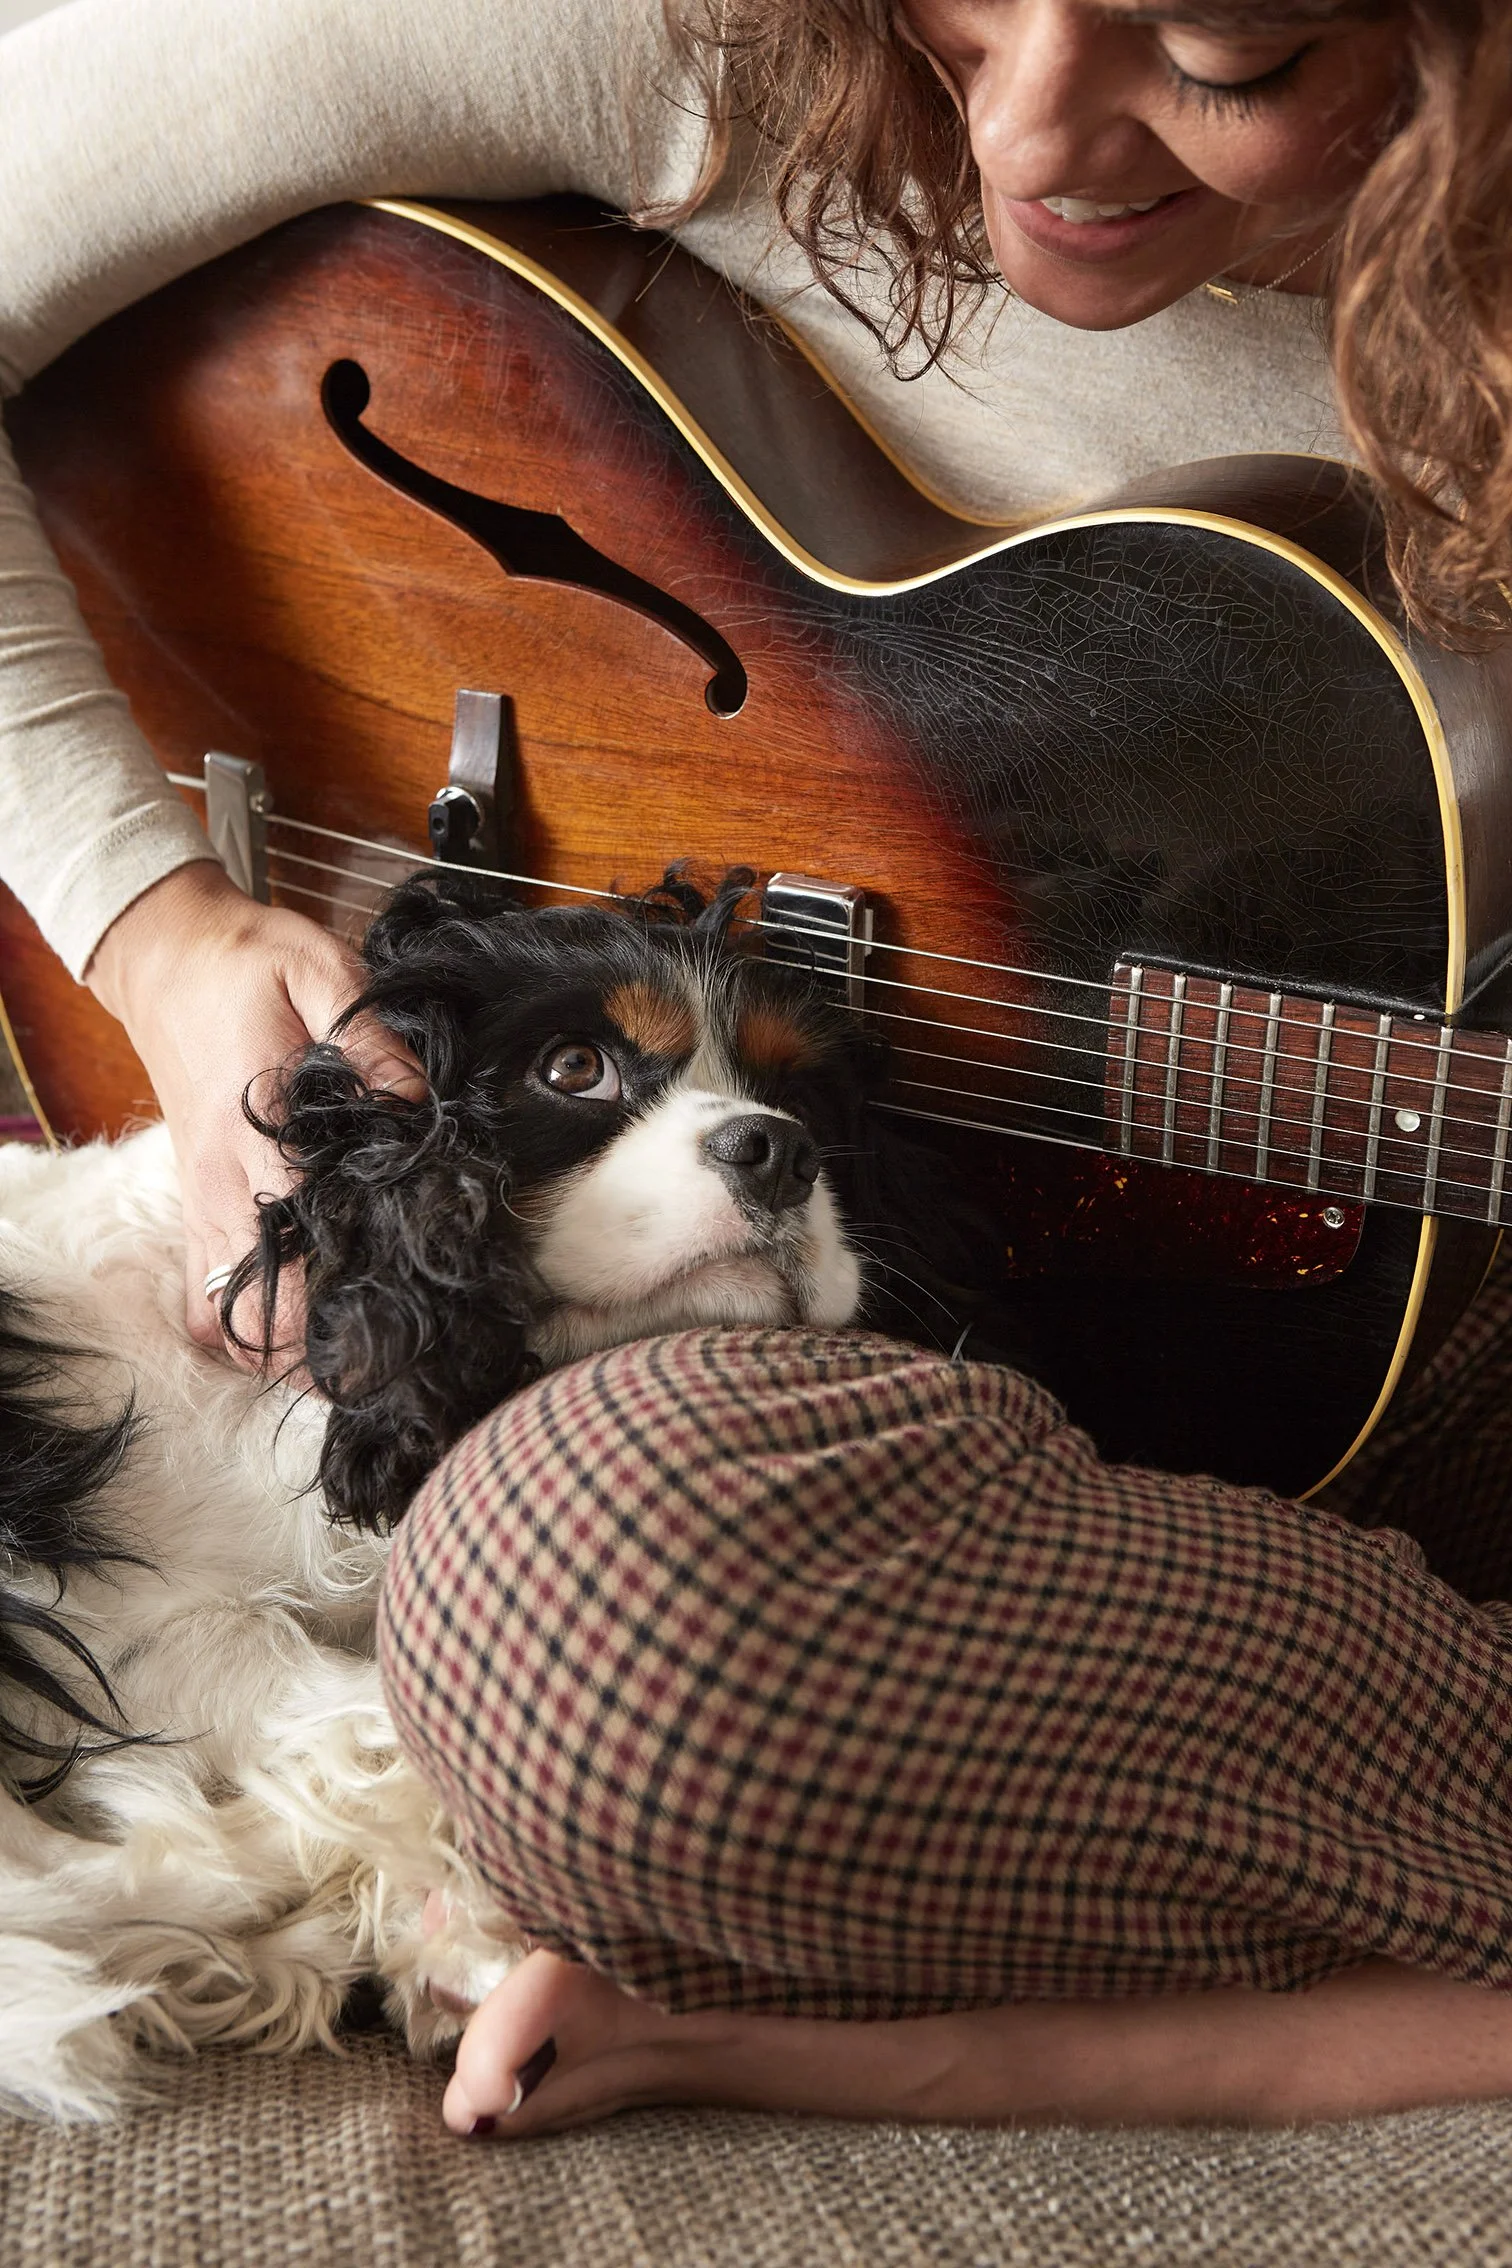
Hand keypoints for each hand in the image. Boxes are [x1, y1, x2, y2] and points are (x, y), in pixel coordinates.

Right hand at [86, 861, 423, 1359]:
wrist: (165, 954)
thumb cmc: (249, 963)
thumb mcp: (320, 970)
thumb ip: (373, 1037)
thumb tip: (418, 1102)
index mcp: (258, 1128)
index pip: (295, 1238)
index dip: (346, 1289)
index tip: (401, 1311)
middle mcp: (221, 1180)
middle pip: (256, 1308)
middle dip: (316, 1347)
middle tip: (385, 1353)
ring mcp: (200, 1200)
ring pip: (223, 1319)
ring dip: (277, 1347)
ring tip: (340, 1349)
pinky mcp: (193, 1204)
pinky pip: (203, 1298)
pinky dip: (241, 1325)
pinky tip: (291, 1319)